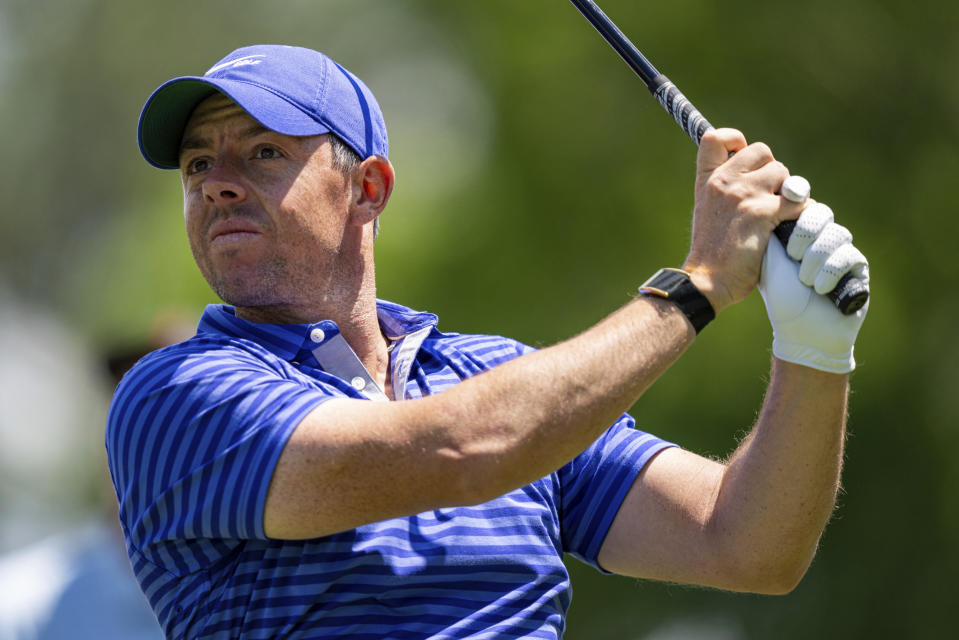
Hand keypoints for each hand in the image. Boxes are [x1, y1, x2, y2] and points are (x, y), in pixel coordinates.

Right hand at [682, 129, 802, 312]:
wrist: (708, 280)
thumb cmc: (712, 251)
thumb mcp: (709, 211)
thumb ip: (727, 190)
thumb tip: (763, 176)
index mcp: (707, 180)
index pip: (716, 137)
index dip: (736, 140)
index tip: (742, 156)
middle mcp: (724, 181)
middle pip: (762, 151)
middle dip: (772, 171)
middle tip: (767, 196)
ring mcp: (743, 195)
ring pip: (784, 175)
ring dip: (787, 193)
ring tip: (777, 215)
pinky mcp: (762, 213)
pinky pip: (798, 200)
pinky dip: (801, 213)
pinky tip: (790, 225)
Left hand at [758, 206, 868, 373]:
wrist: (801, 332)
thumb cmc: (782, 299)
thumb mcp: (769, 263)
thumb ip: (770, 232)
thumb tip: (770, 202)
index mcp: (798, 234)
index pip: (802, 206)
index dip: (796, 211)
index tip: (785, 230)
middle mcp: (820, 239)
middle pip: (821, 213)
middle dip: (806, 232)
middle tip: (792, 255)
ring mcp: (841, 251)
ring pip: (836, 234)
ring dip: (816, 258)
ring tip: (804, 281)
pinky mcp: (858, 268)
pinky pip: (851, 255)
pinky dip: (831, 272)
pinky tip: (820, 289)